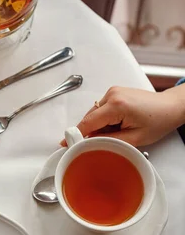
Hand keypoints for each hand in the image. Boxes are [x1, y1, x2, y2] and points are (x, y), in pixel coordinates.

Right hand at [61, 85, 184, 146]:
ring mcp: (112, 92)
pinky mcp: (114, 93)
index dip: (77, 134)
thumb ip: (109, 141)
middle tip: (107, 141)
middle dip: (93, 131)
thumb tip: (91, 143)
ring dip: (101, 125)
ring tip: (120, 130)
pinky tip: (119, 123)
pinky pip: (101, 109)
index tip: (65, 142)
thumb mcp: (134, 138)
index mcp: (117, 105)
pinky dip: (105, 119)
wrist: (169, 107)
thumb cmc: (158, 120)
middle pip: (89, 118)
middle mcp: (112, 95)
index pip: (88, 122)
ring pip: (95, 114)